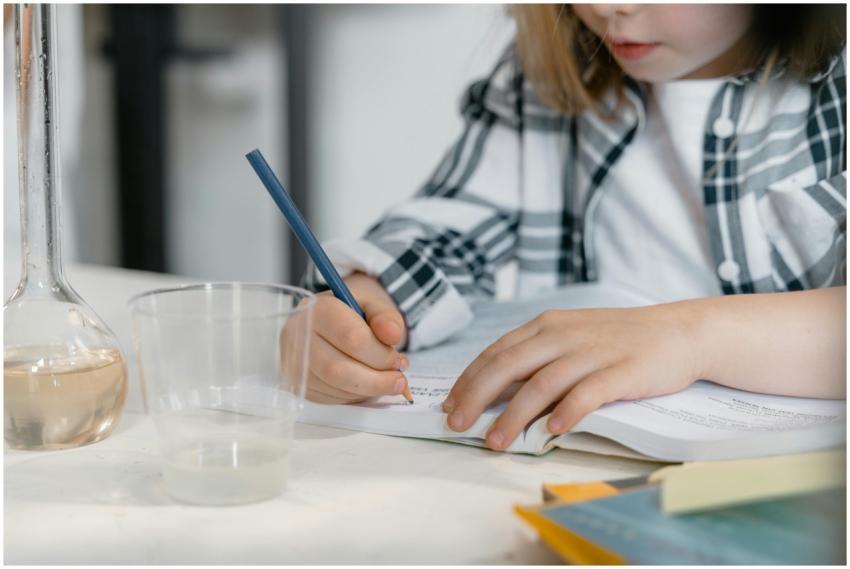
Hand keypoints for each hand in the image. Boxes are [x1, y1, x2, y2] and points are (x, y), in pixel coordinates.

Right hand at [282, 273, 409, 403]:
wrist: (330, 318)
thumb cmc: (352, 311)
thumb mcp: (373, 304)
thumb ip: (386, 317)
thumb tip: (393, 334)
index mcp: (316, 309)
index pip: (350, 337)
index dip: (380, 354)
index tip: (399, 361)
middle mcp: (297, 336)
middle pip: (338, 368)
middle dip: (375, 380)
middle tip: (399, 381)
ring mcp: (294, 362)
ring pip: (334, 386)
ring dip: (367, 390)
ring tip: (385, 380)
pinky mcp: (298, 384)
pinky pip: (330, 398)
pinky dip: (355, 396)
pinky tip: (365, 384)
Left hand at [442, 304, 701, 449]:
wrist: (678, 332)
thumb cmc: (618, 339)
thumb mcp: (571, 336)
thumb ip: (537, 357)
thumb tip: (495, 389)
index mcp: (546, 325)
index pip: (496, 352)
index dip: (469, 379)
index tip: (449, 405)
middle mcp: (562, 335)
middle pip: (508, 366)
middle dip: (477, 397)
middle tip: (456, 425)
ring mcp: (591, 352)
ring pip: (541, 384)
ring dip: (513, 416)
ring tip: (495, 441)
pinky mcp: (620, 371)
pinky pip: (586, 393)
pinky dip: (565, 412)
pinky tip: (550, 431)